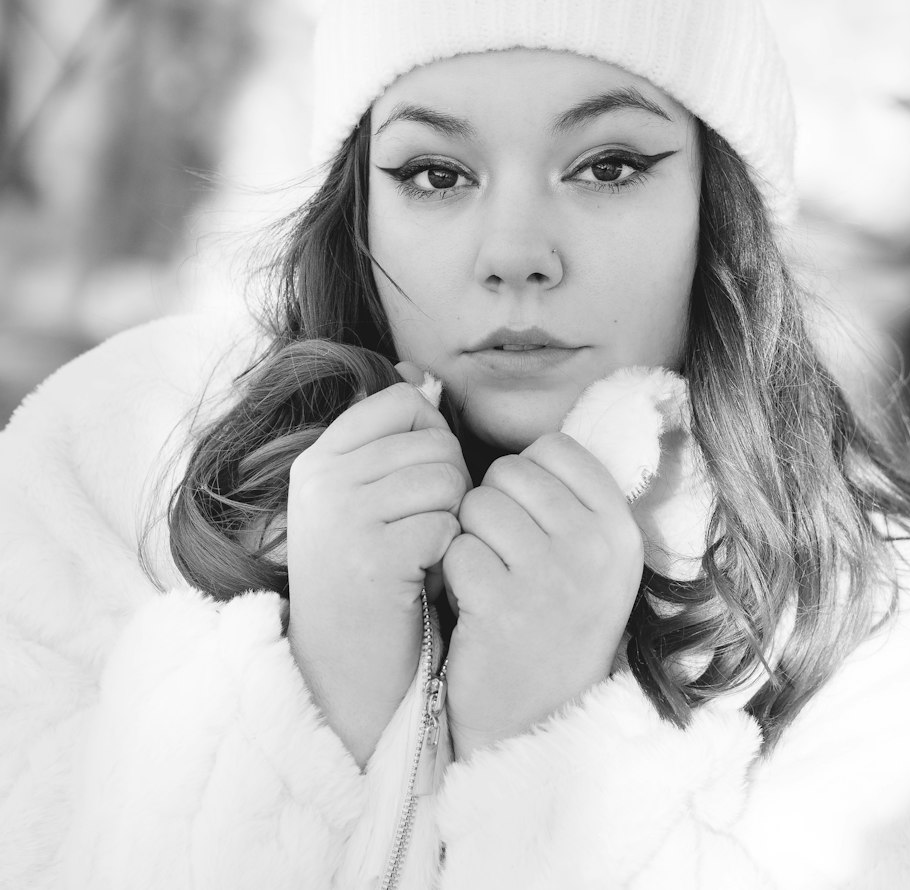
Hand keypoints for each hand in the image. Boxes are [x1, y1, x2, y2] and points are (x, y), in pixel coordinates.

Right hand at [286, 368, 469, 766]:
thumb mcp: (362, 498)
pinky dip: (448, 554)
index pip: (402, 401)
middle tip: (423, 531)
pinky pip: (447, 525)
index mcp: (319, 459)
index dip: (431, 437)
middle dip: (449, 485)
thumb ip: (388, 440)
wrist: (345, 672)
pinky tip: (421, 579)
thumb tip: (420, 377)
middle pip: (434, 441)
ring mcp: (343, 518)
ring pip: (447, 479)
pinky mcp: (372, 559)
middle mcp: (323, 481)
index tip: (417, 483)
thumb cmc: (370, 577)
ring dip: (452, 520)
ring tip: (422, 553)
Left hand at [442, 432, 643, 759]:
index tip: (531, 521)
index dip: (527, 477)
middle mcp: (595, 547)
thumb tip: (536, 438)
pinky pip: (456, 548)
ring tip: (491, 580)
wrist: (536, 723)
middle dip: (493, 506)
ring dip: (470, 539)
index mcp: (621, 528)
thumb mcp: (593, 560)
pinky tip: (474, 605)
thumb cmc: (555, 624)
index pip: (555, 447)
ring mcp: (551, 577)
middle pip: (510, 472)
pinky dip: (453, 575)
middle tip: (505, 557)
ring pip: (477, 505)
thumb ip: (575, 499)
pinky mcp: (503, 606)